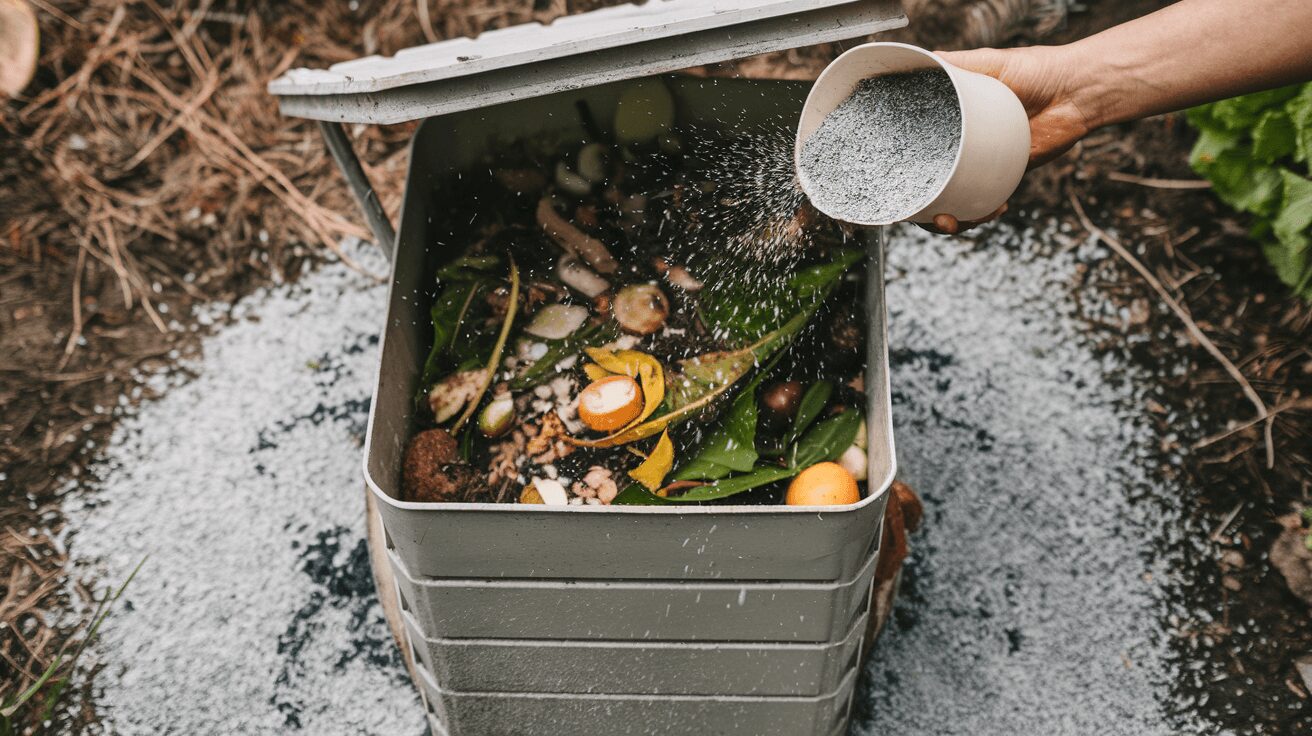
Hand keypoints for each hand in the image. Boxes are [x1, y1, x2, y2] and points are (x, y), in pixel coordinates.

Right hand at [920, 45, 1094, 233]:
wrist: (1076, 91)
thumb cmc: (1036, 70)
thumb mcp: (988, 63)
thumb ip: (954, 64)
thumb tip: (922, 61)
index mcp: (949, 120)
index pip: (915, 150)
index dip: (902, 172)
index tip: (899, 186)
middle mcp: (960, 145)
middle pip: (929, 185)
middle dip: (924, 210)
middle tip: (931, 214)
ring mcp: (981, 163)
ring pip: (955, 202)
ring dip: (951, 220)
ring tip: (954, 221)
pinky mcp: (1006, 176)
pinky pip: (986, 204)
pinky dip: (983, 213)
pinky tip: (995, 208)